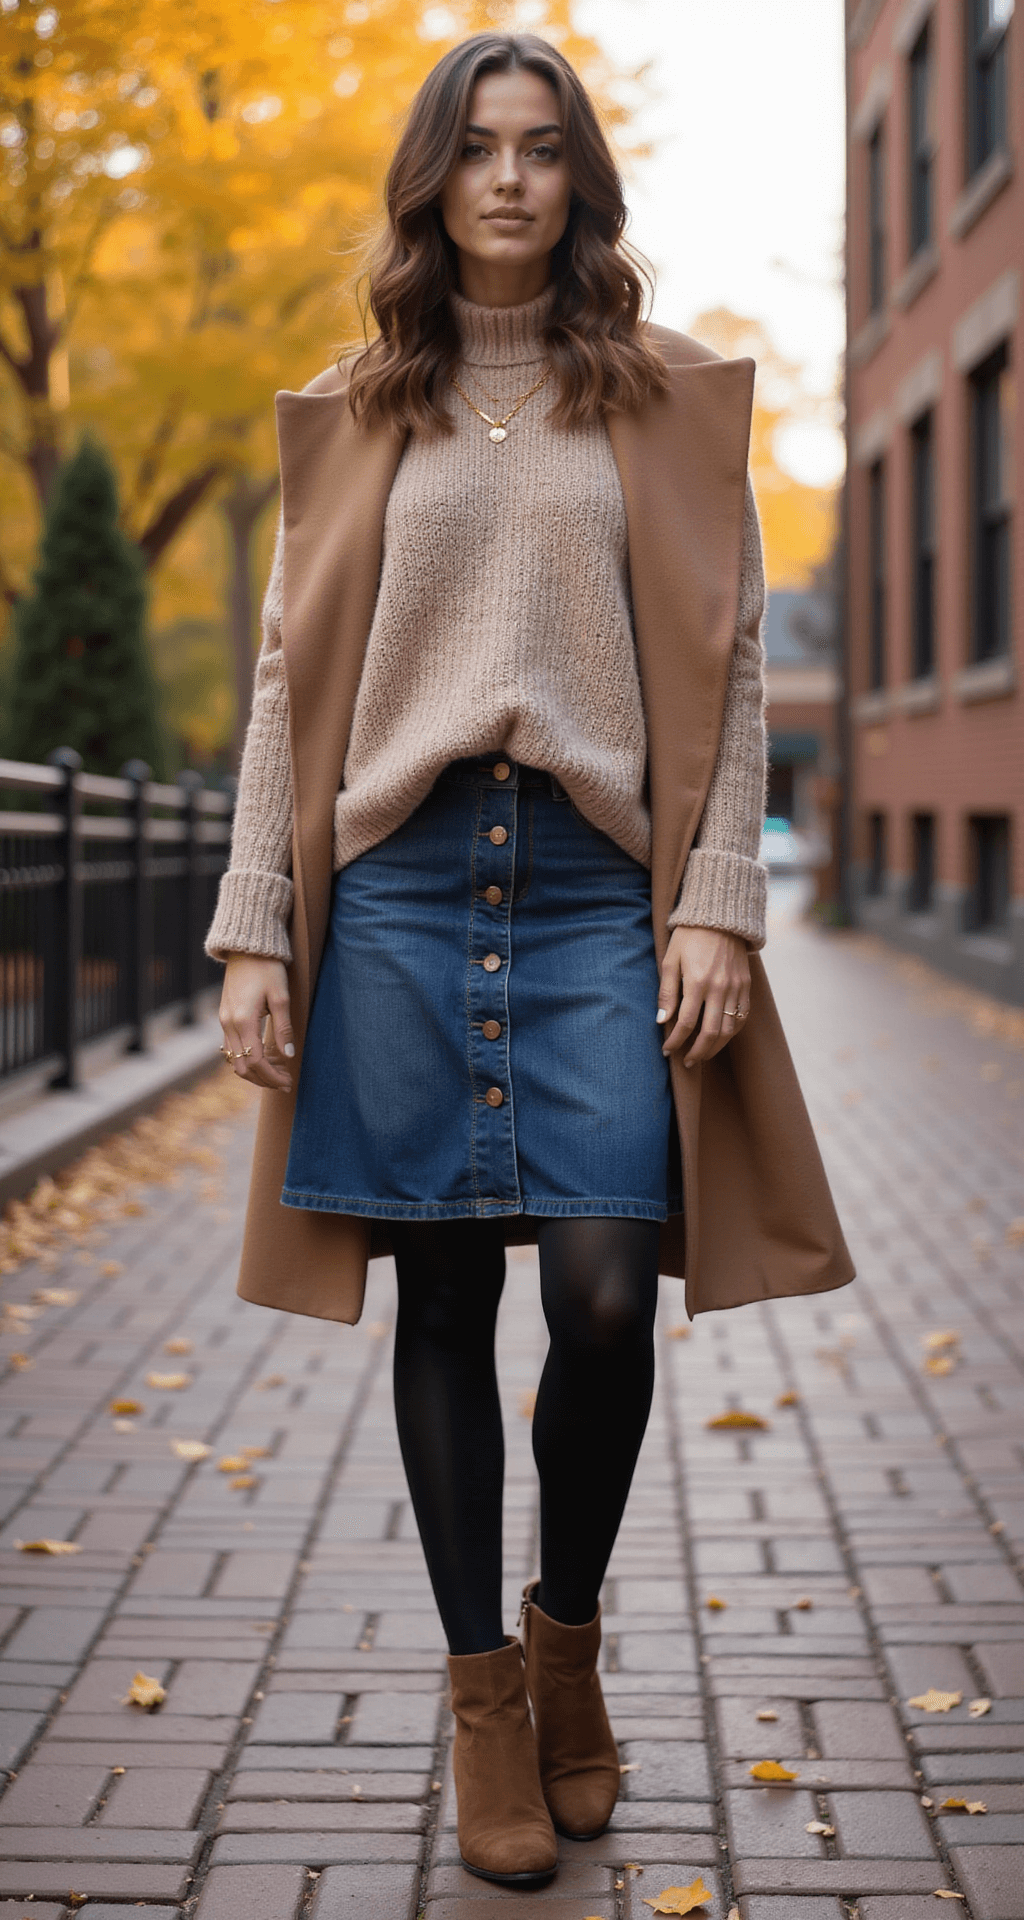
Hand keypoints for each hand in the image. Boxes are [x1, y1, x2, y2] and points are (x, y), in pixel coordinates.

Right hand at [219, 955, 294, 1091]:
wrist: (247, 948)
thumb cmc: (267, 969)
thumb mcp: (281, 997)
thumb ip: (283, 1028)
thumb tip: (289, 1056)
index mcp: (243, 1021)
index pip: (256, 1062)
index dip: (272, 1077)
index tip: (289, 1082)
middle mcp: (228, 1024)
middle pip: (242, 1067)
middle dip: (264, 1079)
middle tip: (285, 1082)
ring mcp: (223, 1021)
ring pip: (235, 1060)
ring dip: (255, 1071)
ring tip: (278, 1072)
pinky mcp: (224, 1017)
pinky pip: (232, 1048)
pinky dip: (247, 1059)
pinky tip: (265, 1057)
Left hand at [656, 926, 750, 1068]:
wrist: (720, 916)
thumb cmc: (689, 936)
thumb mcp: (670, 960)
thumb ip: (667, 992)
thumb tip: (661, 1021)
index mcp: (697, 981)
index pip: (685, 1023)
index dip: (675, 1041)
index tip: (667, 1050)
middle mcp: (719, 988)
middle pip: (710, 1033)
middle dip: (697, 1052)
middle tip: (687, 1062)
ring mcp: (736, 988)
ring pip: (729, 1029)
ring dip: (715, 1047)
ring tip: (702, 1055)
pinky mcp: (746, 985)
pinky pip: (742, 1017)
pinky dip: (732, 1032)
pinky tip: (721, 1038)